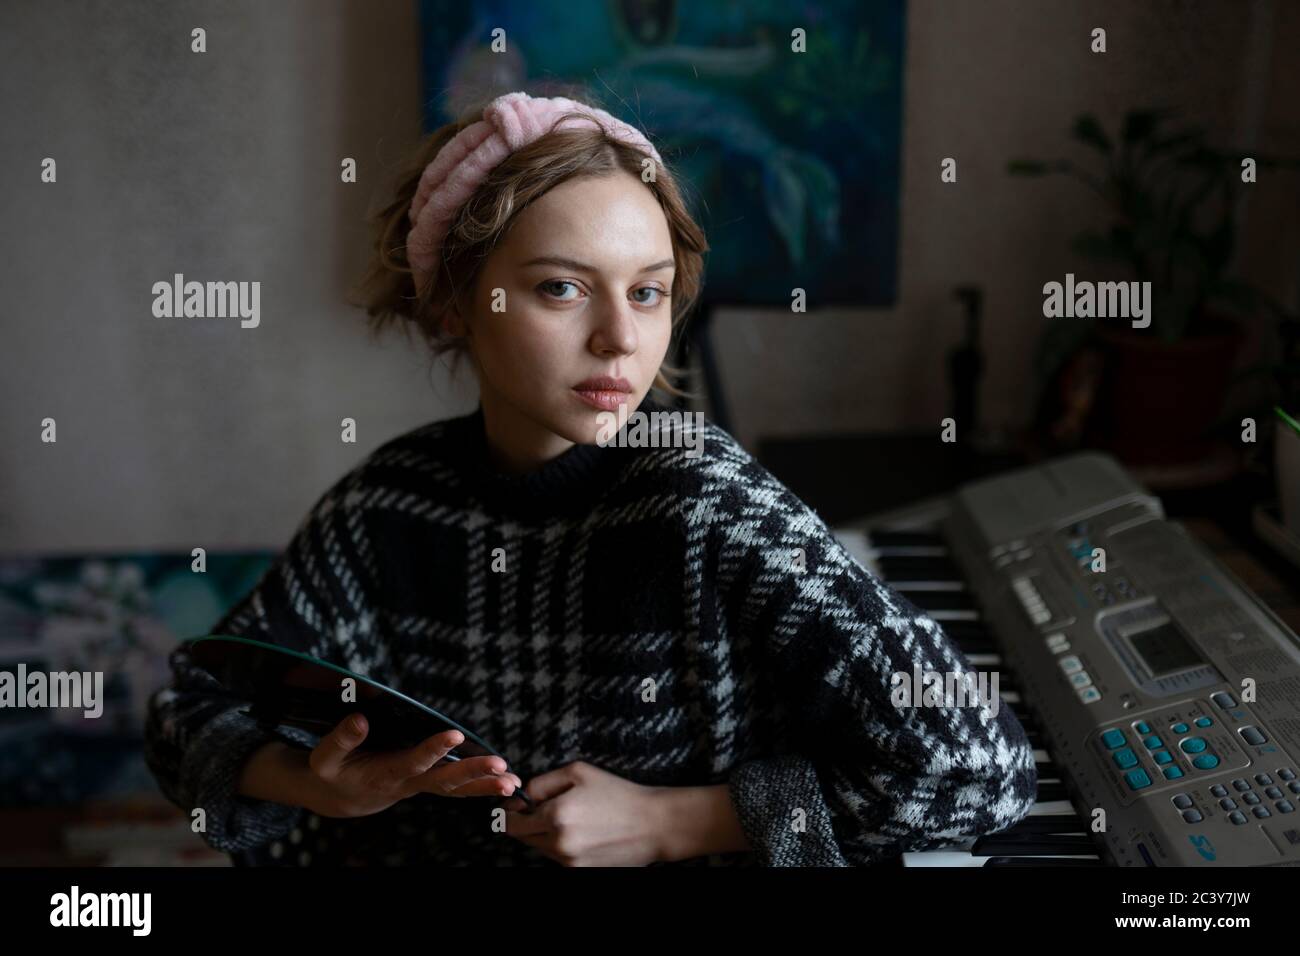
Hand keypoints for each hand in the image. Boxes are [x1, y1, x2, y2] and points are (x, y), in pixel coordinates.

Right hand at [303, 713, 523, 817]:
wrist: (342, 797)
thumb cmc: (332, 772)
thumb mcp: (325, 758)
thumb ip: (341, 739)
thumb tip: (360, 718)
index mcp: (384, 774)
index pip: (412, 762)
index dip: (431, 750)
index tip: (452, 734)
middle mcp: (408, 782)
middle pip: (444, 782)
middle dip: (473, 774)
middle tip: (501, 767)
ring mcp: (422, 784)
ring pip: (457, 788)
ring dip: (485, 786)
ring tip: (514, 783)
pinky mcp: (430, 782)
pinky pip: (460, 787)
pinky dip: (483, 786)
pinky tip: (510, 783)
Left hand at [499, 761, 663, 865]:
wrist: (653, 824)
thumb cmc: (617, 793)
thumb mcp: (579, 773)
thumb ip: (542, 783)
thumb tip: (520, 797)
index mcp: (555, 815)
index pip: (510, 823)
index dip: (510, 812)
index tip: (518, 804)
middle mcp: (559, 843)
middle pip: (522, 838)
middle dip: (526, 822)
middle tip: (545, 807)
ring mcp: (569, 862)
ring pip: (539, 848)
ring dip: (544, 834)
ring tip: (571, 818)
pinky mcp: (580, 872)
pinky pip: (557, 858)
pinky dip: (561, 845)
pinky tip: (582, 832)